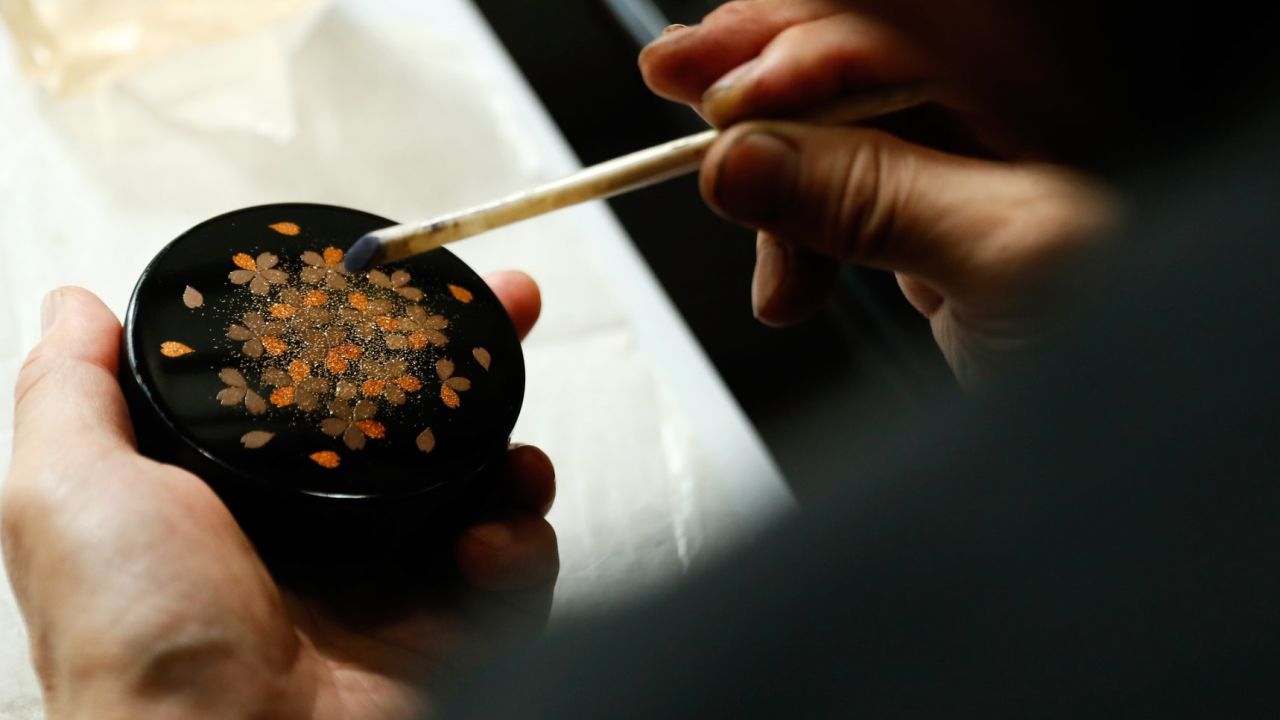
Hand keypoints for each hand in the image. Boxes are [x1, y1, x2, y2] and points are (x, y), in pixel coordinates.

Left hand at [2, 277, 556, 719]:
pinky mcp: (447, 635)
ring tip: (512, 462)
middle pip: (421, 426)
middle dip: (475, 368)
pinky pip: (517, 574)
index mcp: (244, 493)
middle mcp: (323, 532)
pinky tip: (488, 549)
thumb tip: (77, 305)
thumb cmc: (134, 640)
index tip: (408, 279)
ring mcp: (391, 583)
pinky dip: (524, 552)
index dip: (374, 328)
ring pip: (484, 491)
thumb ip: (72, 391)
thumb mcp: (69, 491)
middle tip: (509, 314)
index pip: (327, 385)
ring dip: (513, 463)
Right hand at [641, 1, 1116, 387]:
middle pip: (859, 65)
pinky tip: (789, 286)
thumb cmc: (1149, 350)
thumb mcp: (1008, 255)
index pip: (900, 27)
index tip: (714, 88)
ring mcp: (976, 173)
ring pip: (840, 140)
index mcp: (1053, 90)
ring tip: (767, 267)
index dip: (795, 44)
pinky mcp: (946, 230)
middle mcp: (1015, 116)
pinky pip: (851, 206)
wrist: (1141, 447)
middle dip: (767, 90)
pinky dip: (804, 245)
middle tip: (680, 88)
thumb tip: (747, 161)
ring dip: (777, 195)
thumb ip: (872, 198)